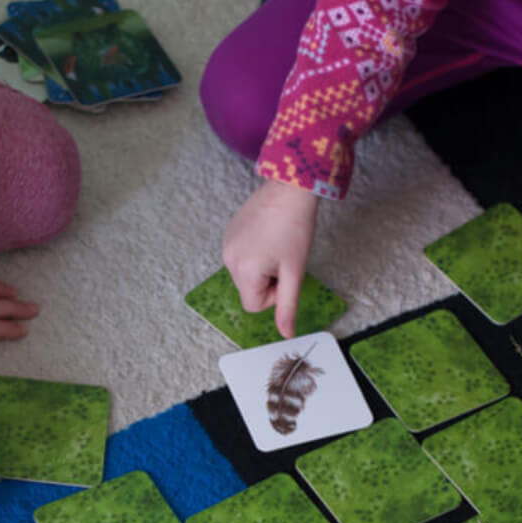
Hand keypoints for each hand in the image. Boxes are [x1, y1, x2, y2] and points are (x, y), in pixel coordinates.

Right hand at [222, 178, 319, 337]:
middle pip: (249, 289)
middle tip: (282, 256)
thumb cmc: (295, 228)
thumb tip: (286, 334)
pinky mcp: (228, 232)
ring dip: (262, 266)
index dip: (273, 294)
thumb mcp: (295, 272)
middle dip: (268, 279)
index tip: (284, 272)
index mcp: (244, 271)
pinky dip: (255, 252)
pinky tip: (267, 234)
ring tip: (276, 243)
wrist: (289, 188)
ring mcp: (226, 244)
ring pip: (246, 273)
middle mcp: (228, 259)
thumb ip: (288, 306)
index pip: (254, 305)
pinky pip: (241, 256)